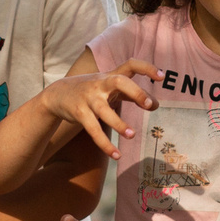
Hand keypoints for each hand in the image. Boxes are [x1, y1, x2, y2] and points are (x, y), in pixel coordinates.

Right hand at [40, 62, 159, 158]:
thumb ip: (133, 95)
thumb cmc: (92, 91)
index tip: (162, 77)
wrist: (57, 94)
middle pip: (119, 81)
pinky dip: (105, 144)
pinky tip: (117, 155)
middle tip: (148, 105)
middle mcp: (101, 84)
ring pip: (104, 111)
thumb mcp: (111, 89)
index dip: (147, 68)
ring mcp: (89, 98)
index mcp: (111, 76)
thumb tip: (156, 105)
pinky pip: (93, 130)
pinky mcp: (79, 113)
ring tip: (132, 136)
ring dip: (119, 124)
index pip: (131, 65)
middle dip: (135, 92)